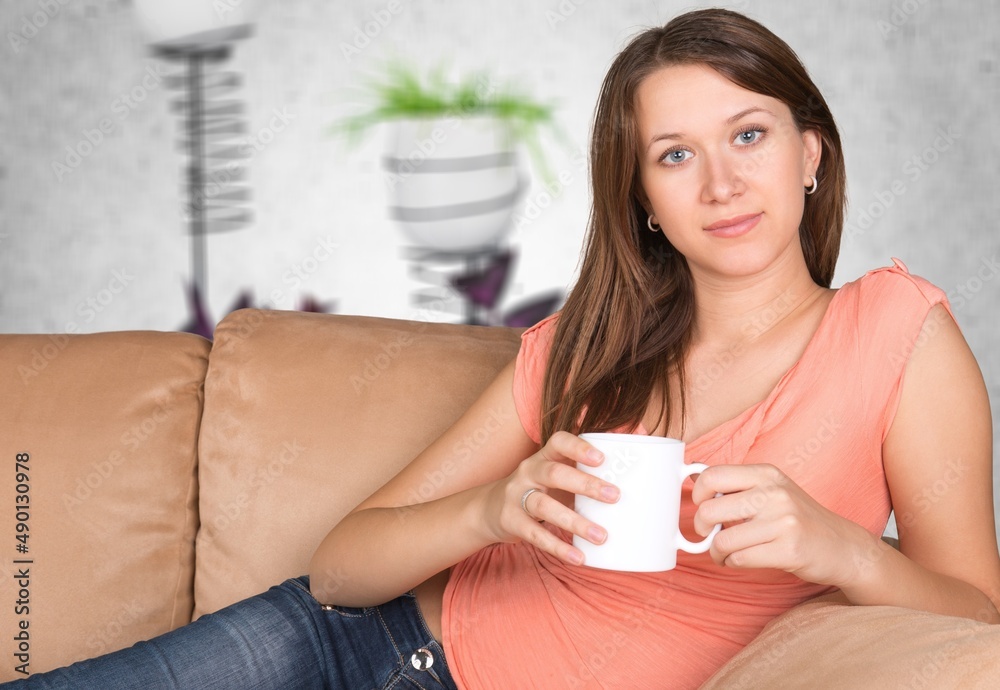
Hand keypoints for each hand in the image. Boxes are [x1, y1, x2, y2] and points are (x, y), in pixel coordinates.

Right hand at [482, 431, 620, 565]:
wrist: (491, 508)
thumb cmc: (539, 489)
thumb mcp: (557, 474)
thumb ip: (587, 471)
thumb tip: (642, 453)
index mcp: (544, 456)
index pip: (558, 441)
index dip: (579, 447)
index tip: (602, 458)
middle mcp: (528, 471)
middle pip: (554, 472)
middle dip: (585, 484)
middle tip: (615, 497)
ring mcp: (516, 496)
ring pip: (543, 506)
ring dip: (574, 521)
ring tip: (601, 536)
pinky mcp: (510, 521)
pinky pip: (534, 534)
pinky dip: (557, 547)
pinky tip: (578, 557)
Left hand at [690, 464, 876, 586]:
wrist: (842, 546)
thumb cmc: (798, 519)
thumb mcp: (774, 490)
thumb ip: (740, 486)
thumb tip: (695, 482)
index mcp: (767, 473)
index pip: (713, 475)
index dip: (697, 493)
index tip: (700, 504)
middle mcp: (775, 493)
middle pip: (710, 509)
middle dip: (701, 527)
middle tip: (708, 534)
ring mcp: (783, 521)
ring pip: (723, 540)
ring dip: (717, 552)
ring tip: (725, 553)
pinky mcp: (789, 549)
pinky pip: (740, 559)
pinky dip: (731, 563)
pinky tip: (739, 561)